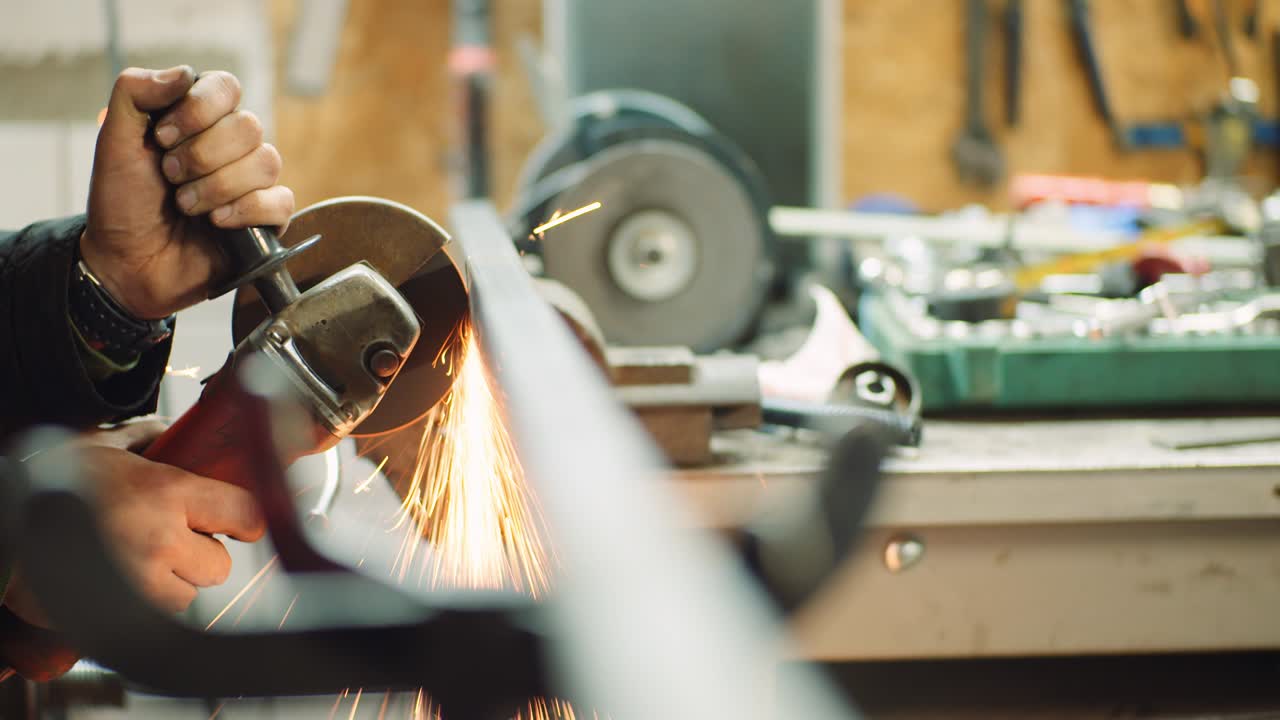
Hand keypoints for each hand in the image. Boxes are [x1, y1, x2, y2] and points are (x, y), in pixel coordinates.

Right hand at [3, 421, 265, 626]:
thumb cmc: (42, 482)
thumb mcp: (98, 447)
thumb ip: (144, 438)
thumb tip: (173, 432)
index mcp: (165, 492)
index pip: (243, 513)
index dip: (243, 520)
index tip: (237, 522)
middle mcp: (160, 540)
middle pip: (219, 566)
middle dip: (198, 556)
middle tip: (168, 542)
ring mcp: (139, 584)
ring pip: (186, 598)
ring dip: (169, 586)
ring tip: (134, 563)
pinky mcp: (115, 619)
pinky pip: (151, 620)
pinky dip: (140, 608)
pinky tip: (116, 584)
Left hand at [80, 66, 294, 319]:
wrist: (127, 262)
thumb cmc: (122, 203)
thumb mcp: (114, 141)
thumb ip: (135, 93)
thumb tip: (184, 73)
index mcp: (200, 119)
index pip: (226, 87)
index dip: (198, 110)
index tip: (162, 137)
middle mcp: (231, 146)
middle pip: (249, 126)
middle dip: (202, 155)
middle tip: (170, 176)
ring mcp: (252, 182)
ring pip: (266, 162)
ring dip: (217, 186)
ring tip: (186, 205)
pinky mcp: (266, 220)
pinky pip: (280, 201)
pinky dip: (245, 210)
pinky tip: (217, 222)